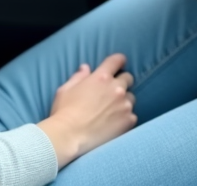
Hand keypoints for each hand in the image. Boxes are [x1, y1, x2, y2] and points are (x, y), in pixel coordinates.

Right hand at [37, 53, 136, 167]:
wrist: (68, 137)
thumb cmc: (63, 112)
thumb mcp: (65, 89)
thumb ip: (78, 77)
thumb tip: (86, 68)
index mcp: (101, 77)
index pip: (116, 60)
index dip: (119, 61)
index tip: (119, 63)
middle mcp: (116, 88)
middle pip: (128, 78)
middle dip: (121, 82)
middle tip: (112, 92)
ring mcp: (124, 105)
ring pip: (131, 98)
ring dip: (124, 101)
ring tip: (113, 111)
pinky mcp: (128, 121)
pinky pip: (132, 115)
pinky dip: (125, 118)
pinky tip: (115, 124)